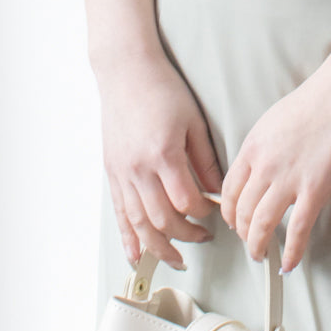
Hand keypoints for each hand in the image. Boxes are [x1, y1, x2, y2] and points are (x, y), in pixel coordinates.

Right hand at [98, 52, 224, 270]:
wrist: (126, 71)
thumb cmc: (161, 89)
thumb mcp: (193, 121)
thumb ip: (206, 160)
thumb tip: (218, 189)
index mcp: (163, 154)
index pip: (186, 201)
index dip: (205, 213)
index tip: (217, 212)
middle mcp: (139, 169)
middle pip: (162, 220)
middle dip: (186, 235)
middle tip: (204, 237)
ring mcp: (122, 173)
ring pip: (139, 224)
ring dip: (158, 247)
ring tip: (176, 259)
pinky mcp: (112, 172)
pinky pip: (119, 214)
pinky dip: (128, 238)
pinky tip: (136, 255)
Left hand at [220, 54, 330, 274]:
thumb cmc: (314, 102)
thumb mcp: (272, 122)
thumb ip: (261, 148)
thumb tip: (258, 170)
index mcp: (252, 148)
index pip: (229, 190)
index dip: (228, 212)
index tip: (233, 222)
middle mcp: (264, 166)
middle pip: (241, 211)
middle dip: (242, 233)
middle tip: (248, 242)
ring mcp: (288, 179)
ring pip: (262, 224)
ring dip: (258, 245)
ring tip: (261, 256)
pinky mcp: (315, 189)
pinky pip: (297, 229)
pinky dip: (292, 251)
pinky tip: (290, 262)